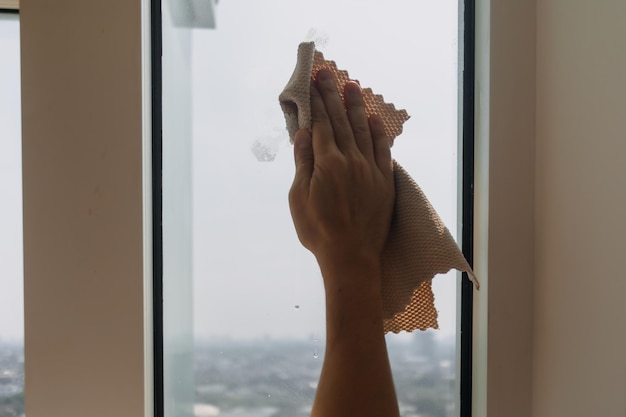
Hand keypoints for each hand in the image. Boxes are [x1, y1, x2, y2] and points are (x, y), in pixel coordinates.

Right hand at [288, 69, 394, 288]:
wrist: (351, 257)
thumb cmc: (318, 231)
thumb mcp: (299, 199)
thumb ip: (303, 164)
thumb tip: (304, 134)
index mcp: (328, 164)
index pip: (320, 125)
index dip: (315, 103)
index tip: (311, 84)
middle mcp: (351, 161)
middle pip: (340, 121)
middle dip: (332, 95)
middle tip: (328, 74)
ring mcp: (371, 169)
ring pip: (363, 130)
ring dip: (356, 106)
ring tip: (352, 86)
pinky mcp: (384, 181)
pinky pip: (383, 150)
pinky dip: (378, 132)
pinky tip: (374, 119)